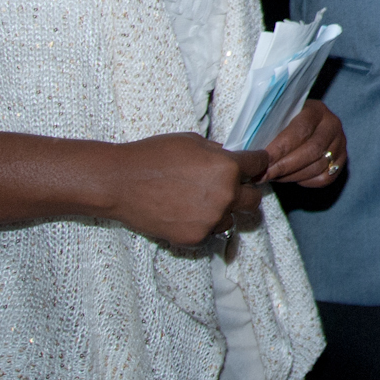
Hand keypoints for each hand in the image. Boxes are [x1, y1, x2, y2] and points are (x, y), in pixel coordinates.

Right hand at [98, 133, 266, 245]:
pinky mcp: (194, 237)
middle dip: (246, 191)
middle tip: (232, 188)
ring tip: (200, 203)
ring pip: (232, 218)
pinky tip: (185, 214)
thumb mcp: (192, 141)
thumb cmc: (153, 156)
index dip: (256, 162)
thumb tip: (230, 156)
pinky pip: (210, 233)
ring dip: (223, 211)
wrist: (119, 183)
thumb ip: (217, 151)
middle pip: (254, 199)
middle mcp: (226, 194)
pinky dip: (203, 225)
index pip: (260, 164)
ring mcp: (211, 219)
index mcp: (228, 166)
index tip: (253, 164)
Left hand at [263, 100, 346, 185]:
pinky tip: (291, 178)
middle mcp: (332, 124)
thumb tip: (247, 150)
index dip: (280, 148)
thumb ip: (267, 129)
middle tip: (263, 175)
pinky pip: (326, 178)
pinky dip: (306, 181)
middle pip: (312, 150)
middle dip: (284, 166)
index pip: (300, 130)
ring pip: (318, 166)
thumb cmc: (283, 124)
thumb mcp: (277, 118)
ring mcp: (340, 142)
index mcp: (316, 109)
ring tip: (273, 177)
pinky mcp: (342, 160)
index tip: (261, 161)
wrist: (304, 128)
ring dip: (292, 175)